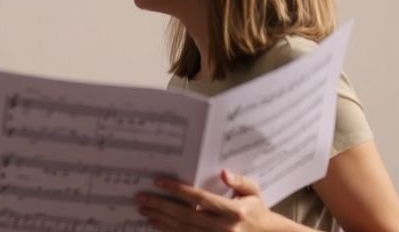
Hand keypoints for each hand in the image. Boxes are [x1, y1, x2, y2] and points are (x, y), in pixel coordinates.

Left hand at [136, 170, 285, 231]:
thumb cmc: (256, 210)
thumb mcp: (253, 191)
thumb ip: (239, 181)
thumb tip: (223, 172)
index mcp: (233, 211)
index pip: (200, 198)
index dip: (178, 190)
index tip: (159, 182)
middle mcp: (224, 228)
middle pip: (186, 216)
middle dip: (161, 206)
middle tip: (141, 198)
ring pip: (183, 230)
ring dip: (161, 219)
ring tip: (144, 210)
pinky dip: (169, 231)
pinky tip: (156, 224)